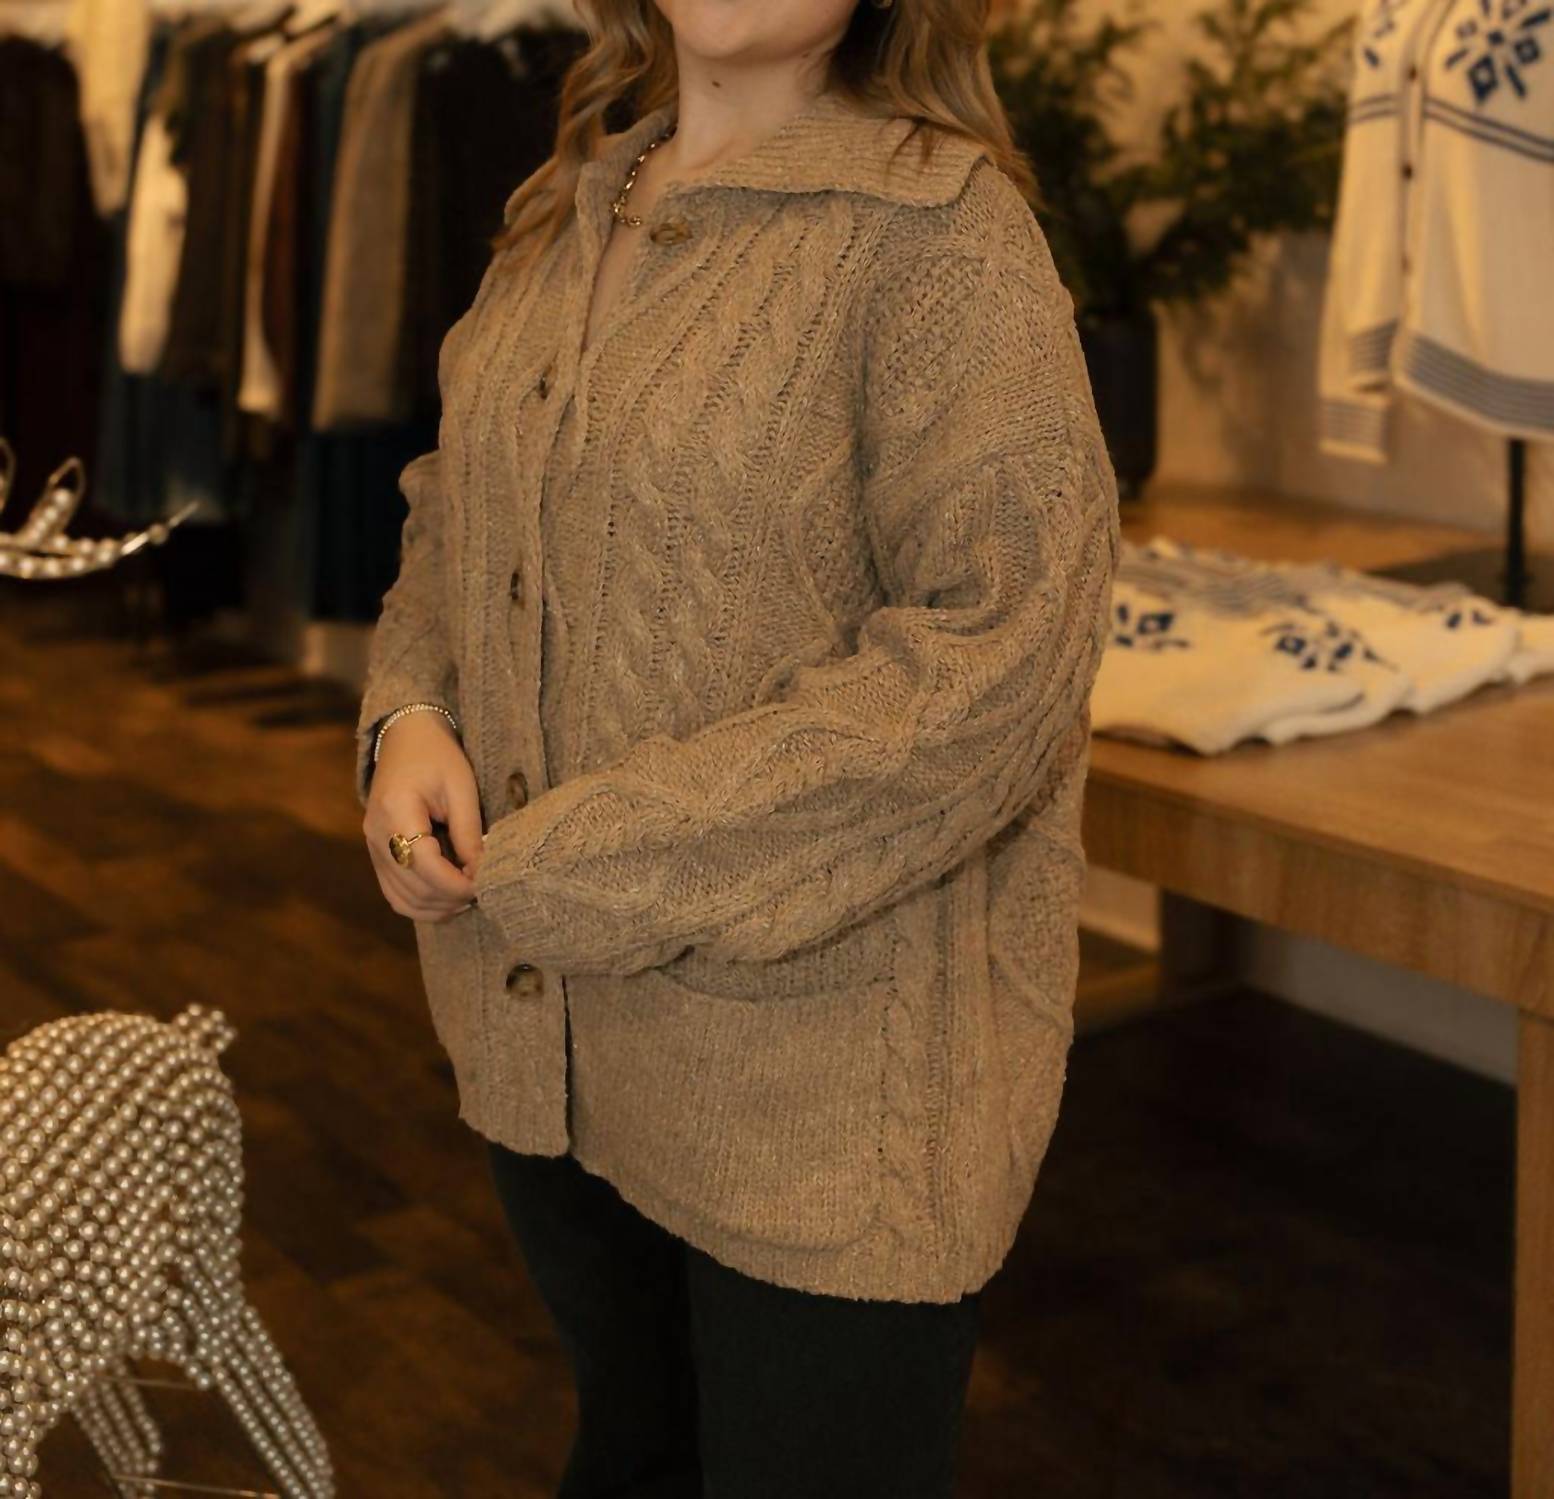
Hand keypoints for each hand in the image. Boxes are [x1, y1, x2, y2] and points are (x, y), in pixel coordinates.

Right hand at [363, 711, 482, 921]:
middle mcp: (376, 834)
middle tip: (484, 891)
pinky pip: (395, 893)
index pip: (425, 863)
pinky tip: (448, 899)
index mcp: (396, 811)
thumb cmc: (437, 756)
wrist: (405, 739)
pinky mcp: (377, 855)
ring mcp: (372, 847)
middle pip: (412, 887)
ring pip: (402, 898)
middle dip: (451, 897)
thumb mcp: (461, 787)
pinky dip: (422, 904)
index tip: (484, 884)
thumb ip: (469, 831)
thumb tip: (480, 872)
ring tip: (468, 897)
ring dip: (437, 907)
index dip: (456, 882)